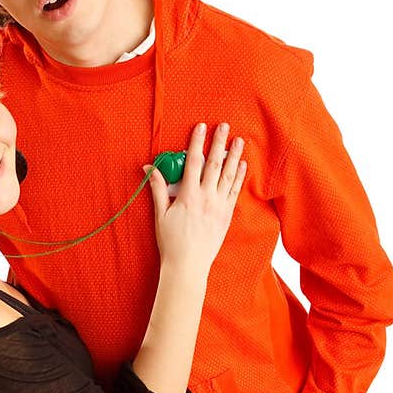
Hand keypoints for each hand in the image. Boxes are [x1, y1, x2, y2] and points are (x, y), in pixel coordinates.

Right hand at [144, 122, 245, 279]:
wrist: (188, 266)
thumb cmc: (171, 242)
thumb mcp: (160, 215)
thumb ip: (157, 189)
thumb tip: (149, 168)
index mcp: (188, 196)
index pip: (193, 162)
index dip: (197, 143)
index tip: (201, 127)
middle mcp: (206, 198)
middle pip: (214, 164)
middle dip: (219, 143)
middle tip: (225, 126)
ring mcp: (219, 206)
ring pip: (229, 175)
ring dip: (234, 156)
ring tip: (239, 140)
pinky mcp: (226, 215)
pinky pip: (235, 191)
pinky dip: (239, 177)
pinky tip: (242, 165)